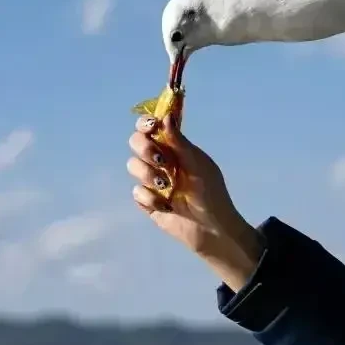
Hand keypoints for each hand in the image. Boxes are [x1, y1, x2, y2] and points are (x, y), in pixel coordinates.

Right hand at [127, 114, 262, 291]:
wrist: (211, 228)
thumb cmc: (211, 193)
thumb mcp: (198, 164)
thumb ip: (180, 142)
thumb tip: (166, 116)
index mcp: (175, 148)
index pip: (152, 127)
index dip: (146, 123)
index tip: (151, 126)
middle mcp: (161, 161)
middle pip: (136, 142)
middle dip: (144, 148)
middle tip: (161, 160)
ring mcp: (153, 181)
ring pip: (133, 166)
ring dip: (148, 174)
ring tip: (166, 186)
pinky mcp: (148, 201)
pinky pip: (137, 192)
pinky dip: (150, 198)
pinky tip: (166, 206)